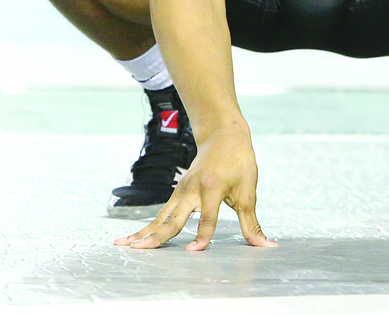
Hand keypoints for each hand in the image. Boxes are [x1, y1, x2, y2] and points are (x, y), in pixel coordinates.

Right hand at [113, 125, 276, 250]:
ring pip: (160, 217)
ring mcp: (181, 191)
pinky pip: (159, 213)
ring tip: (122, 246)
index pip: (208, 217)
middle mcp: (192, 190)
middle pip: (173, 218)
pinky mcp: (176, 193)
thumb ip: (251, 222)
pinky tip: (132, 239)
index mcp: (213, 188)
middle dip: (156, 236)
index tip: (194, 252)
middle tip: (139, 251)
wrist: (223, 136)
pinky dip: (146, 227)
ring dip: (142, 233)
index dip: (203, 235)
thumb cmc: (239, 162)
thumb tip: (266, 246)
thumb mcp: (248, 191)